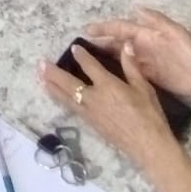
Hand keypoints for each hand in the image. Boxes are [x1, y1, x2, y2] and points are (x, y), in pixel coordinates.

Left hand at [40, 42, 179, 172]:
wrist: (148, 146)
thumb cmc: (149, 115)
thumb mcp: (144, 88)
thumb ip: (132, 66)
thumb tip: (126, 45)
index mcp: (108, 85)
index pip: (89, 66)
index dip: (81, 55)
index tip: (73, 48)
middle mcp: (94, 98)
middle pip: (69, 83)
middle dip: (54, 73)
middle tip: (41, 65)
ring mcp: (90, 113)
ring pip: (66, 97)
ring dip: (52, 87)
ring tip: (41, 79)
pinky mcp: (91, 124)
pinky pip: (72, 109)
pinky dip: (61, 101)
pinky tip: (58, 98)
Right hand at [85, 7, 190, 97]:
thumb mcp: (176, 32)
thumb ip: (157, 20)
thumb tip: (135, 7)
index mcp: (147, 34)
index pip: (121, 28)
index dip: (105, 28)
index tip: (87, 30)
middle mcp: (143, 46)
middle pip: (117, 43)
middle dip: (100, 43)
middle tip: (80, 48)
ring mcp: (145, 62)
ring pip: (120, 57)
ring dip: (105, 57)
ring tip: (87, 61)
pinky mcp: (148, 77)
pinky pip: (128, 72)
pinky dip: (116, 71)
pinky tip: (105, 76)